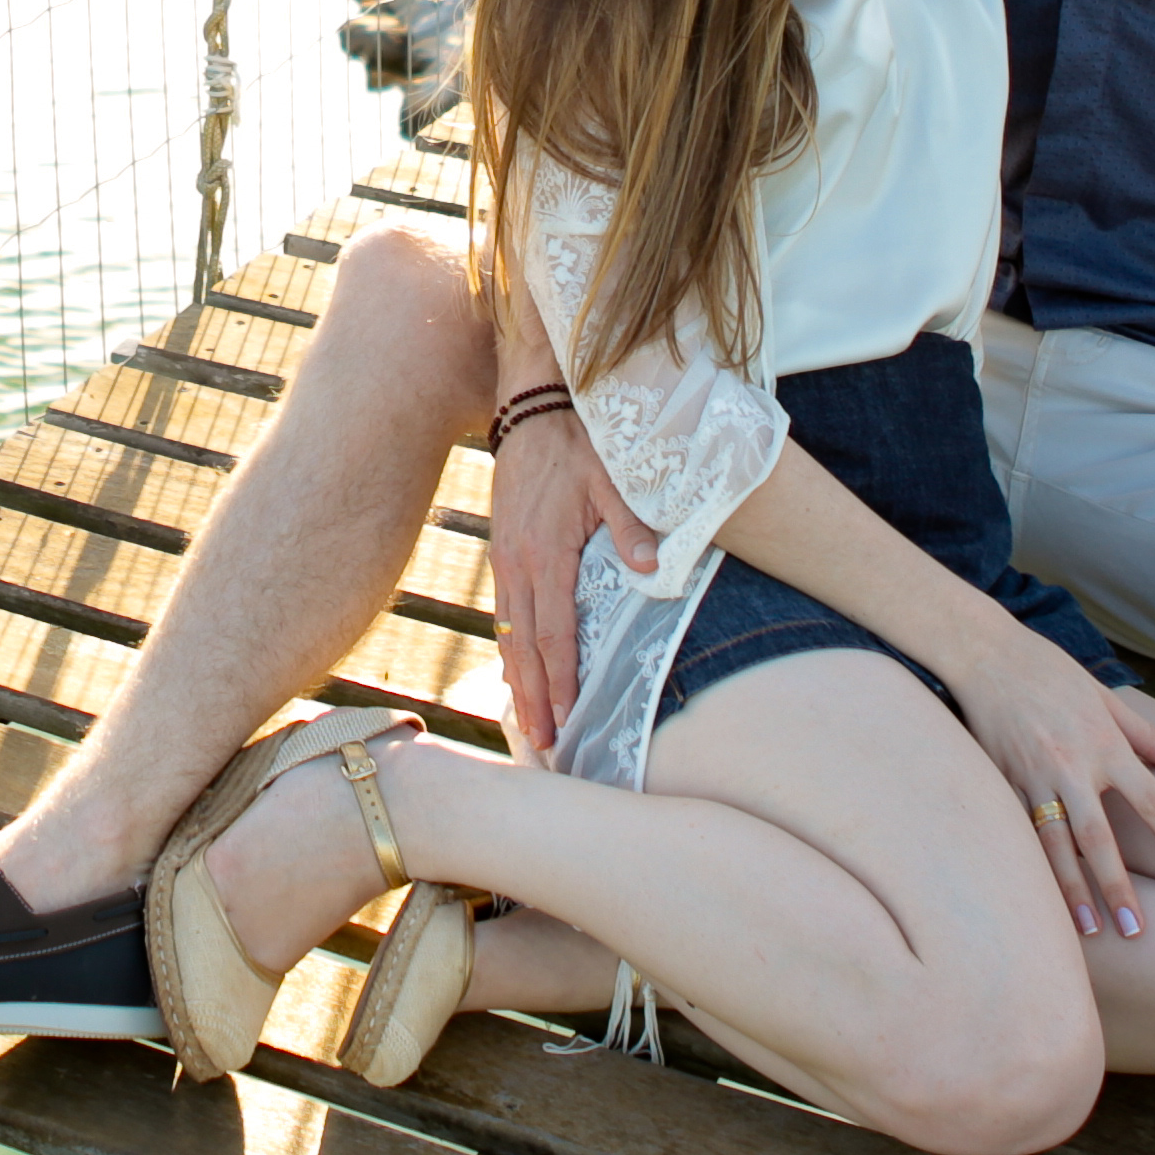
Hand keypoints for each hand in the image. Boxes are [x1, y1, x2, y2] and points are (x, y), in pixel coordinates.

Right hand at [488, 400, 654, 759]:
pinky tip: (515, 676)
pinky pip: (503, 616)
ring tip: (528, 727)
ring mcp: (504, 562)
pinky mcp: (501, 555)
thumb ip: (630, 526)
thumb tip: (653, 569)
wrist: (531, 407)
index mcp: (545, 554)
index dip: (561, 679)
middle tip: (544, 746)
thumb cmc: (576, 443)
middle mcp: (517, 566)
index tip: (566, 717)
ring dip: (518, 685)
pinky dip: (509, 653)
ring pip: (508, 637)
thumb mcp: (612, 477)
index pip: (555, 632)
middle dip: (534, 700)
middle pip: (524, 648)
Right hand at [948, 640, 1154, 942]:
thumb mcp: (1107, 698)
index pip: (1154, 803)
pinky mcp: (1000, 782)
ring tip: (1089, 930)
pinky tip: (1040, 898)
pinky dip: (1033, 867)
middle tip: (1136, 930)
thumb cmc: (1051, 672)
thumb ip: (1151, 738)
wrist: (984, 653)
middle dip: (1119, 888)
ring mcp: (1032, 778)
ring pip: (1055, 846)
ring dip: (1072, 891)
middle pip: (1100, 839)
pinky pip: (1021, 833)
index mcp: (1106, 745)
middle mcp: (1072, 767)